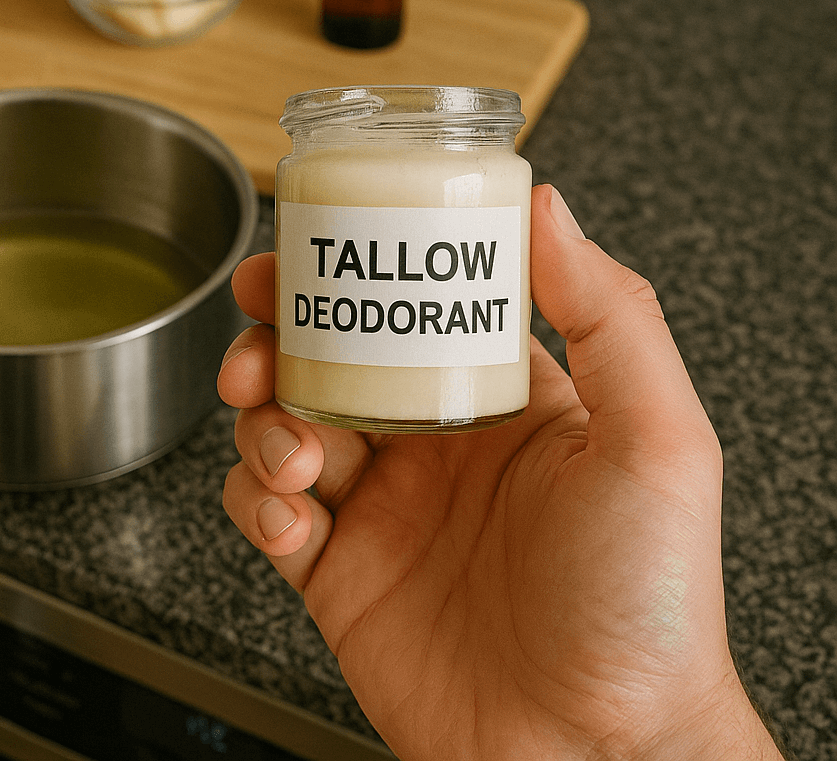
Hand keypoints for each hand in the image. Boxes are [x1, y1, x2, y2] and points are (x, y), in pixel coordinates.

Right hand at [219, 186, 781, 759]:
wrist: (596, 755)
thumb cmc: (649, 608)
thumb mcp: (657, 443)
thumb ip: (611, 317)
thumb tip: (548, 210)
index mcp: (501, 402)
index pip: (409, 306)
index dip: (349, 273)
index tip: (306, 247)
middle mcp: (433, 449)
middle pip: (324, 361)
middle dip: (275, 340)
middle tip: (259, 343)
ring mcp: (380, 513)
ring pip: (282, 429)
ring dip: (263, 423)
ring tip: (296, 454)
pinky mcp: (338, 579)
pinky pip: (266, 516)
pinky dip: (258, 505)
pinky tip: (294, 521)